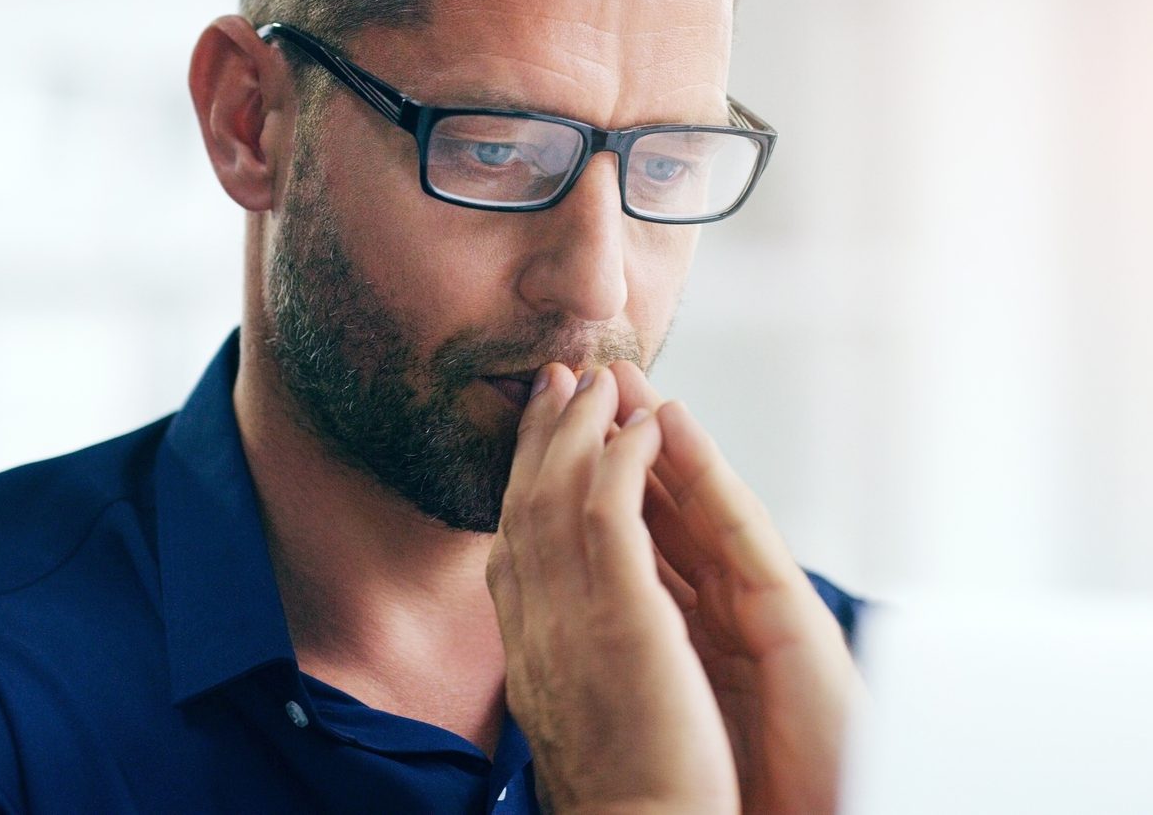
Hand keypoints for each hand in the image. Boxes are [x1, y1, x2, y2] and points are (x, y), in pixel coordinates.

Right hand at [488, 364, 737, 814]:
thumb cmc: (623, 799)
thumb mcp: (575, 721)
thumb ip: (564, 671)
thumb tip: (562, 652)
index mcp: (529, 655)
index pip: (514, 547)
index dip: (521, 484)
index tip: (535, 438)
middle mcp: (537, 629)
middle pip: (524, 508)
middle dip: (538, 438)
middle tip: (553, 380)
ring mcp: (573, 621)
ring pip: (560, 498)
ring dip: (579, 430)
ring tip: (598, 380)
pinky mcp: (623, 620)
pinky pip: (611, 517)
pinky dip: (621, 462)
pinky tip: (638, 427)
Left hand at [610, 363, 859, 814]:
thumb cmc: (707, 789)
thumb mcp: (651, 701)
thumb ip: (624, 649)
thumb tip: (565, 628)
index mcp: (686, 631)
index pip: (633, 539)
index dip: (594, 483)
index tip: (548, 433)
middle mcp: (725, 608)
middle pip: (666, 507)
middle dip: (618, 440)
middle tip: (578, 374)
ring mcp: (760, 605)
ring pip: (702, 500)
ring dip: (657, 431)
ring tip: (620, 374)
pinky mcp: (793, 615)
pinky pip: (737, 527)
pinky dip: (702, 470)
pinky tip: (671, 426)